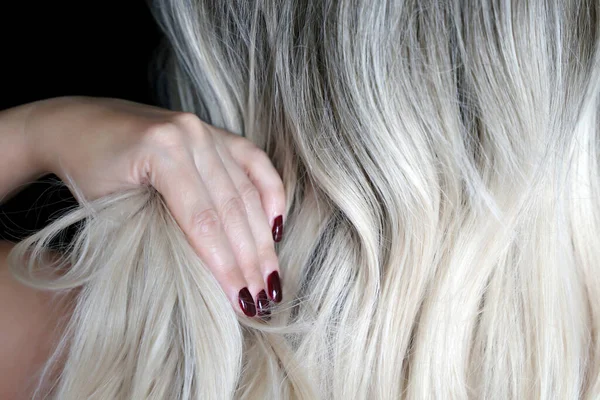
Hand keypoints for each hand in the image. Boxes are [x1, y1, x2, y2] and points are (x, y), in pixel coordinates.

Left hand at [25, 96, 284, 317]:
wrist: (78, 124)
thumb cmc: (87, 170)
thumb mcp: (111, 206)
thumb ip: (158, 231)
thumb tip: (203, 274)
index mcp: (162, 149)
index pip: (203, 220)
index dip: (225, 265)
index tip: (242, 301)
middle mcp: (192, 134)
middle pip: (231, 208)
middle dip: (249, 259)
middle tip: (264, 298)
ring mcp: (207, 130)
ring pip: (246, 192)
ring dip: (262, 238)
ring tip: (271, 276)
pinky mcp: (215, 132)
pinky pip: (255, 162)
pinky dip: (270, 194)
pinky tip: (276, 227)